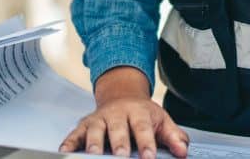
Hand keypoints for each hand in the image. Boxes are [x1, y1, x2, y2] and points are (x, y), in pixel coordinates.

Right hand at [60, 66, 189, 157]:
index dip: (146, 143)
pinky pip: (75, 134)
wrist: (122, 96)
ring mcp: (99, 119)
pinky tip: (65, 151)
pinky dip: (69, 142)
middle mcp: (117, 114)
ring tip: (94, 155)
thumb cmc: (143, 114)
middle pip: (118, 129)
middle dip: (119, 143)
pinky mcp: (84, 125)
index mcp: (138, 112)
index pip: (143, 128)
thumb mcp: (162, 121)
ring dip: (94, 143)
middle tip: (121, 157)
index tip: (149, 157)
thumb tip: (183, 151)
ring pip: (95, 130)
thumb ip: (173, 137)